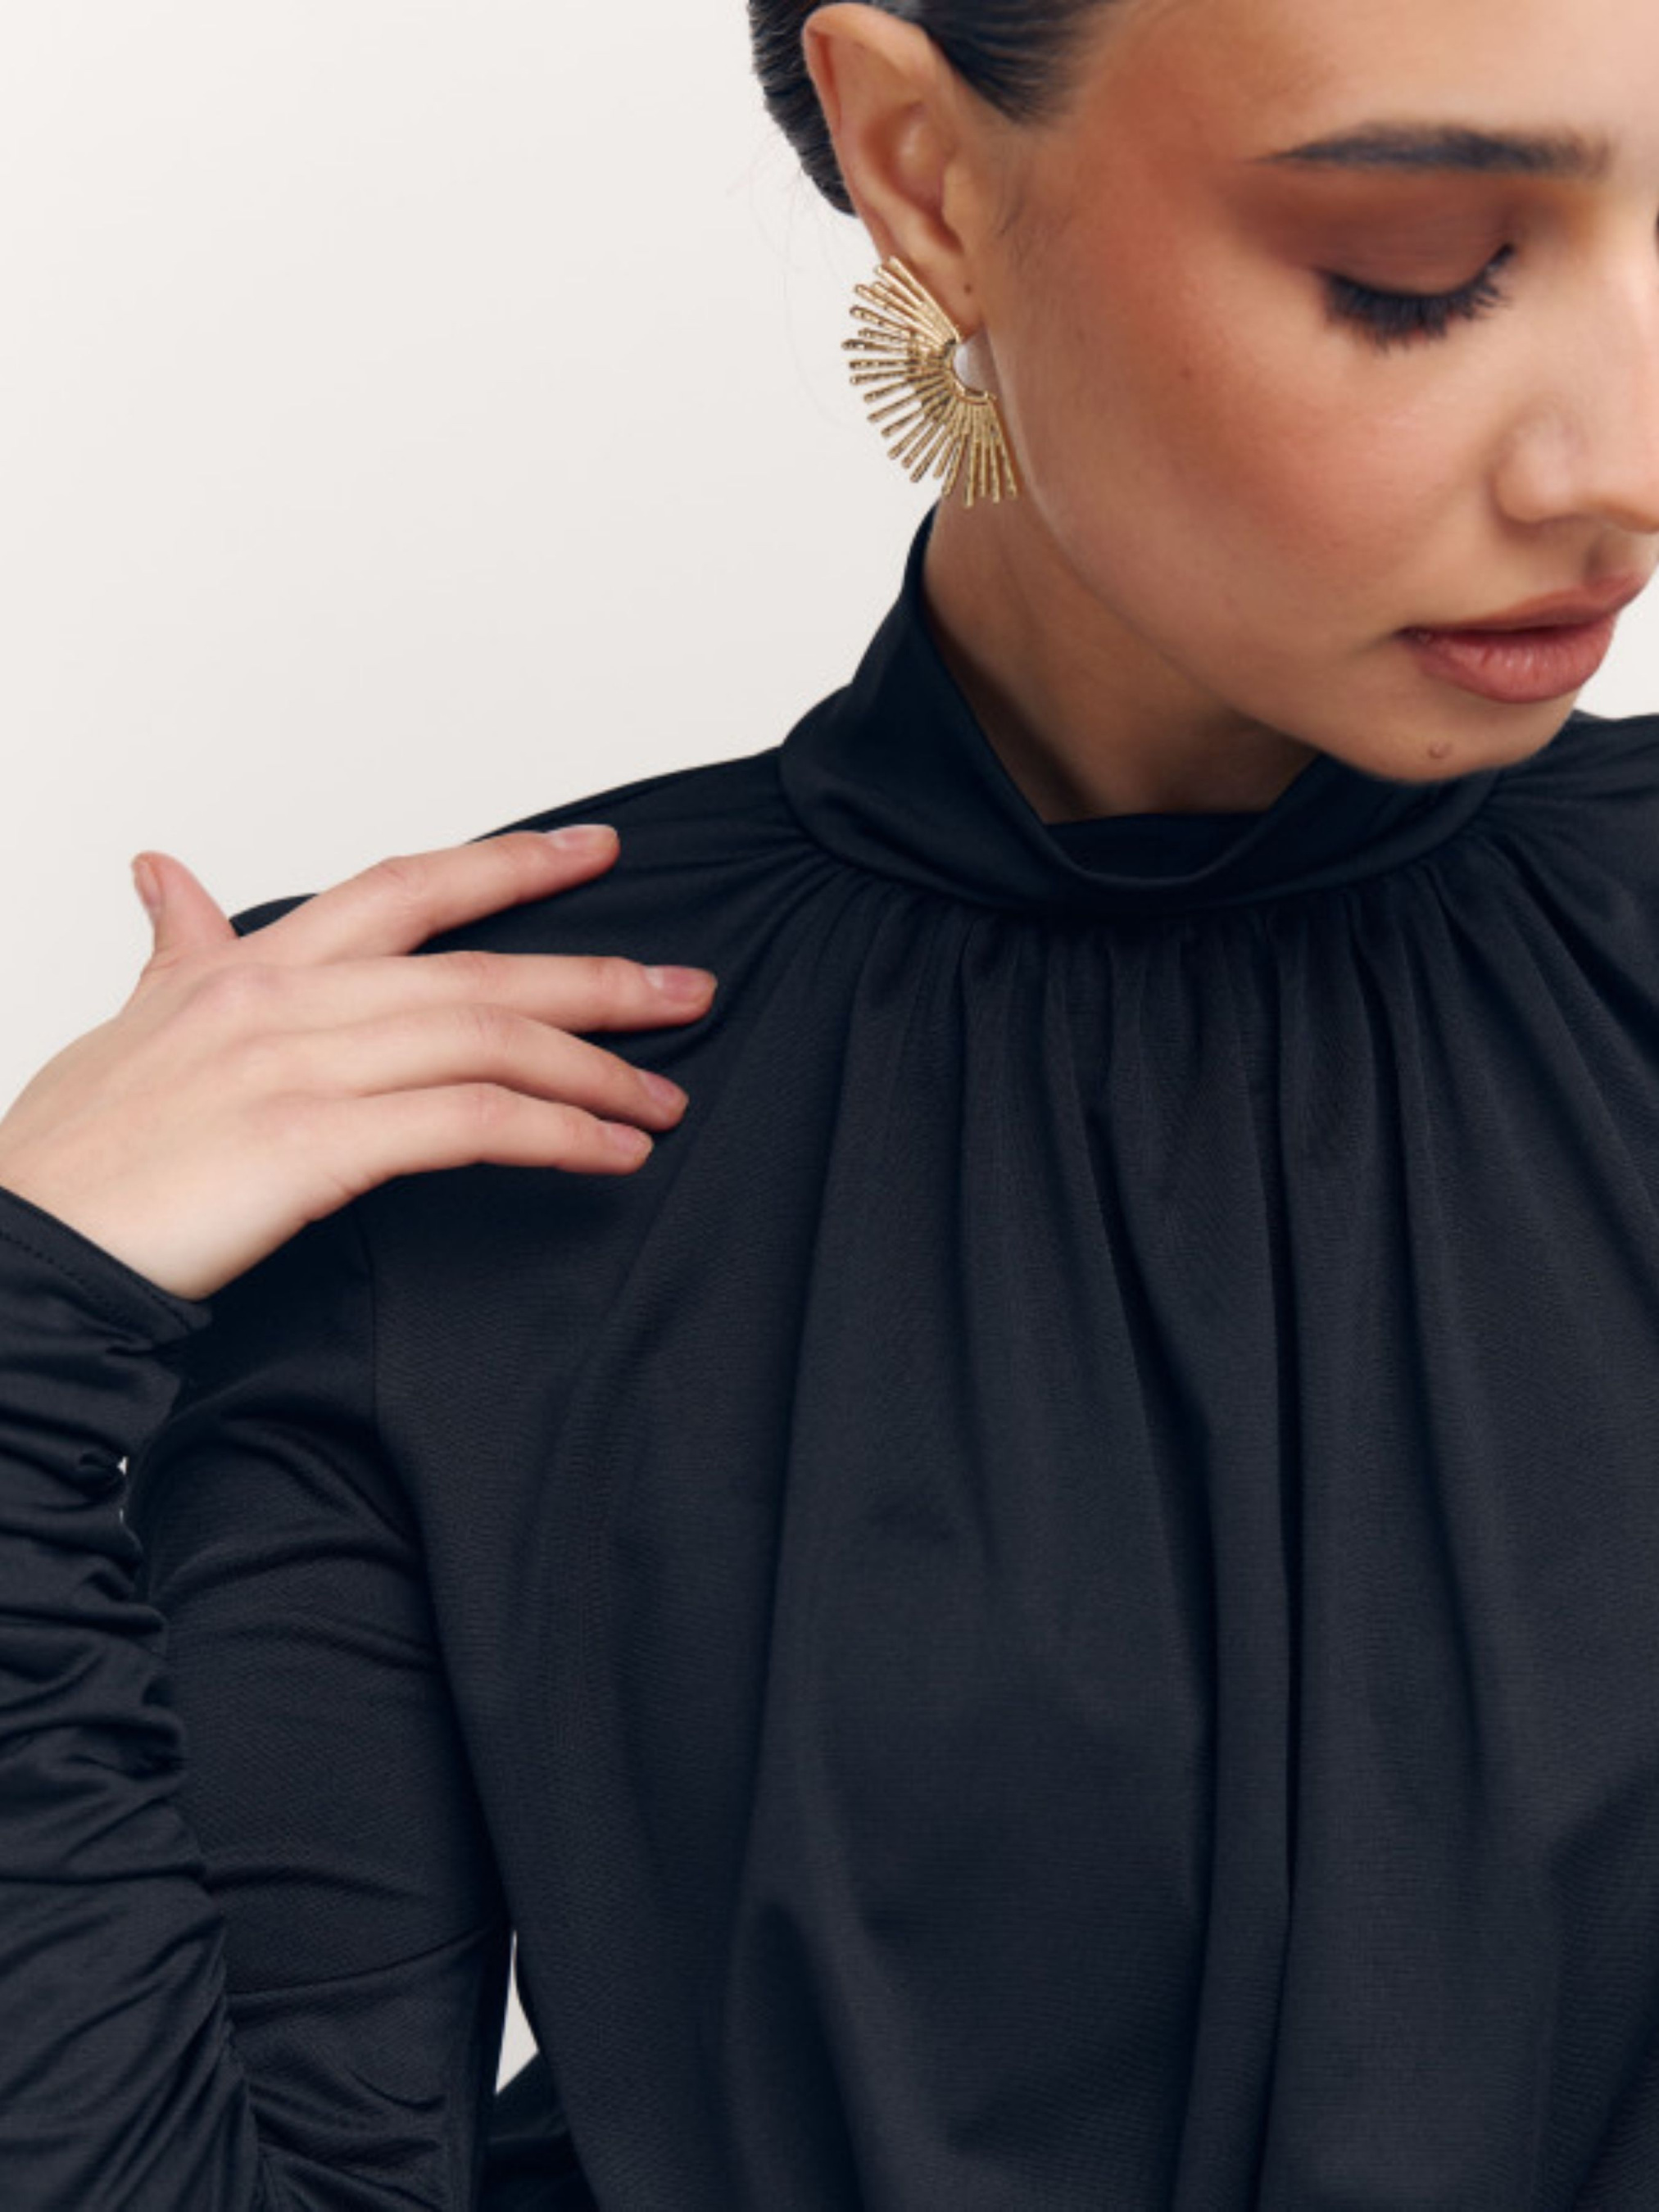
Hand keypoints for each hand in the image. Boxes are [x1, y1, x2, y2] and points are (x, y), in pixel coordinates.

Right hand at [0, 829, 716, 1302]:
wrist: (21, 1248)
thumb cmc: (72, 1153)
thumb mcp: (127, 1025)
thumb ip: (175, 950)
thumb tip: (167, 875)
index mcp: (249, 967)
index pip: (403, 889)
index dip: (507, 864)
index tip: (593, 852)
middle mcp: (285, 1001)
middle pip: (475, 967)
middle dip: (596, 977)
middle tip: (687, 990)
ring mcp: (299, 1068)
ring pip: (486, 1040)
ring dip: (593, 1069)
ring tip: (664, 1097)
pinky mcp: (310, 1145)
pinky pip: (468, 1125)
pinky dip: (554, 1133)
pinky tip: (609, 1151)